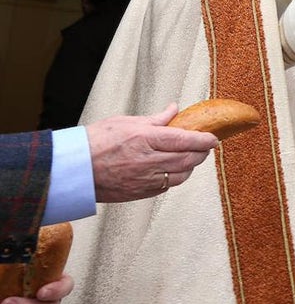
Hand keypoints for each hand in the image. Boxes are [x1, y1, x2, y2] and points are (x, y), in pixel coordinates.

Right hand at [86, 104, 218, 202]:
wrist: (72, 170)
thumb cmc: (95, 141)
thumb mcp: (125, 122)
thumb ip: (155, 119)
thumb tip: (174, 109)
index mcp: (144, 139)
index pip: (184, 140)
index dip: (203, 140)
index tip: (214, 138)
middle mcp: (147, 160)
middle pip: (187, 159)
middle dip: (202, 153)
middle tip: (206, 147)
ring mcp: (144, 179)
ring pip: (181, 175)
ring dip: (191, 166)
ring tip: (191, 157)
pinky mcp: (139, 193)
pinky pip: (166, 186)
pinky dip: (175, 177)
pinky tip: (174, 169)